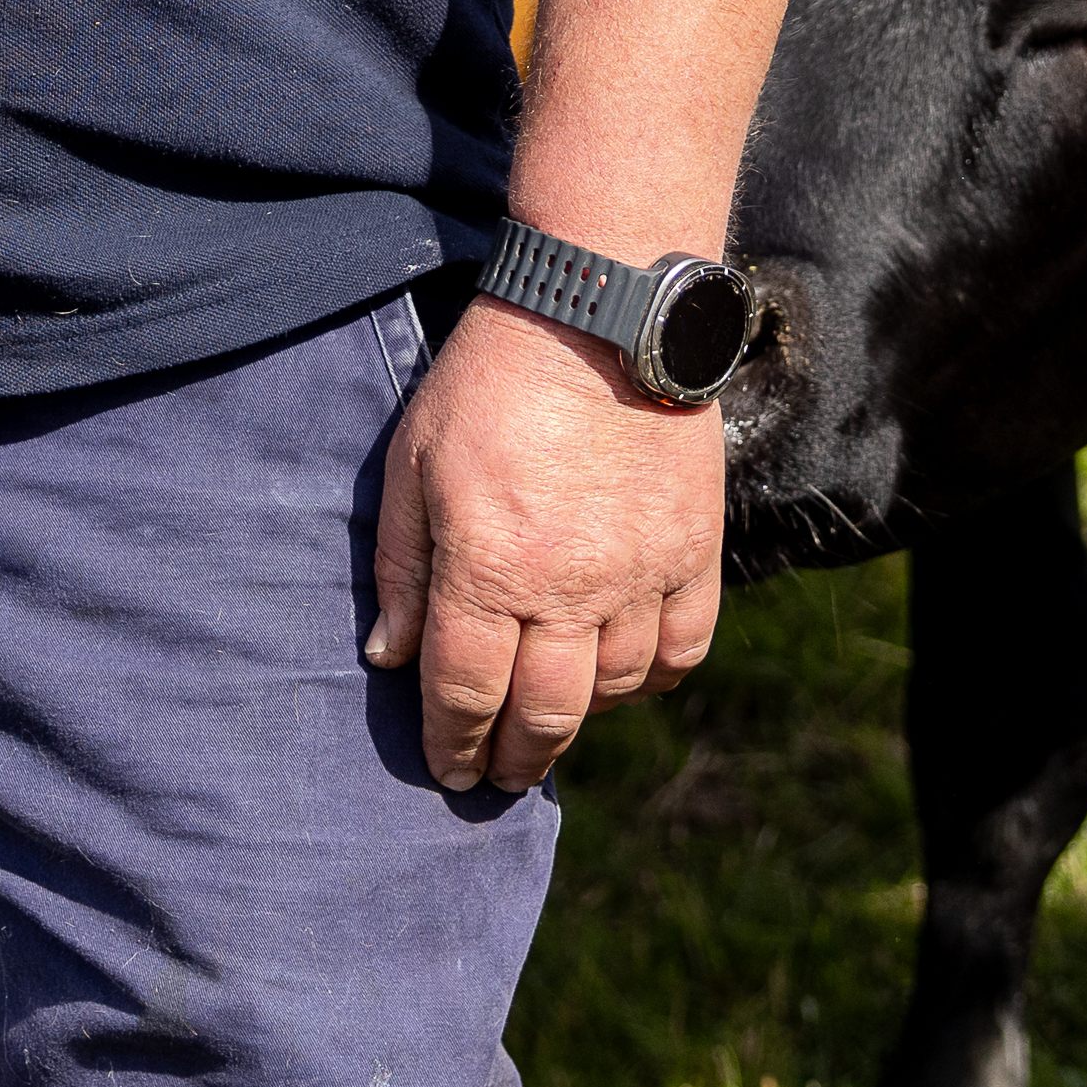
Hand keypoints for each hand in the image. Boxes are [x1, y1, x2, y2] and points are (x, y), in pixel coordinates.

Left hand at [366, 292, 724, 792]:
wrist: (599, 312)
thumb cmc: (487, 382)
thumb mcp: (413, 464)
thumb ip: (400, 567)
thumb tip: (391, 657)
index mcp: (488, 568)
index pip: (465, 693)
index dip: (452, 743)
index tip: (447, 770)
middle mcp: (569, 587)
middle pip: (544, 713)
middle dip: (514, 757)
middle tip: (499, 774)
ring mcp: (641, 574)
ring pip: (614, 690)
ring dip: (579, 717)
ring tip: (552, 717)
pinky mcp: (695, 551)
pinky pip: (682, 649)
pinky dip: (652, 678)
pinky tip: (624, 676)